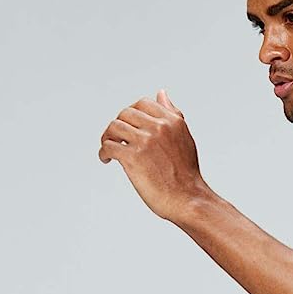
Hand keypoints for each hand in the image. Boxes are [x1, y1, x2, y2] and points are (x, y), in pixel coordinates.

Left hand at [98, 89, 205, 220]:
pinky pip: (109, 146)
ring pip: (114, 127)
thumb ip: (172, 114)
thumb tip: (161, 93)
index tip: (129, 126)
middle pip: (125, 114)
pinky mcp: (133, 158)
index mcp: (171, 121)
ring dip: (107, 137)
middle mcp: (158, 127)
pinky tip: (106, 159)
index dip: (131, 114)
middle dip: (119, 125)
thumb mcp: (184, 137)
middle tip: (116, 138)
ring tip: (109, 147)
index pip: (142, 104)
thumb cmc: (186, 174)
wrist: (188, 200)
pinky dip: (104, 152)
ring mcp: (145, 142)